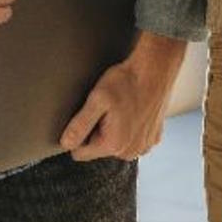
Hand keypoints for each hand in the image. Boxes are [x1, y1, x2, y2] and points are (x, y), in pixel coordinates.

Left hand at [60, 30, 185, 160]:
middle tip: (107, 107)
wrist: (156, 68)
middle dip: (98, 130)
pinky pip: (132, 138)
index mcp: (113, 145)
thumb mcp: (97, 99)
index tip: (90, 114)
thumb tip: (65, 144)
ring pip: (116, 143)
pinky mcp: (154, 138)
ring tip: (121, 106)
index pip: (80, 153)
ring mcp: (144, 146)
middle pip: (99, 148)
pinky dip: (131, 126)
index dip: (80, 133)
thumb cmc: (127, 80)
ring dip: (114, 129)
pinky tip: (134, 109)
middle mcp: (131, 151)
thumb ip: (79, 125)